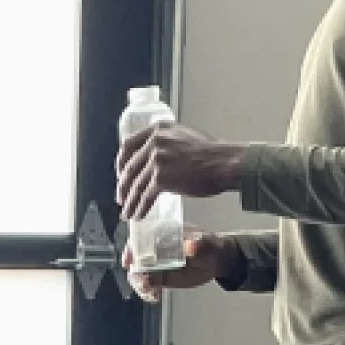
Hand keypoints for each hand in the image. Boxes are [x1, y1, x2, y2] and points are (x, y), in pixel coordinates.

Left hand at [116, 124, 243, 219]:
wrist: (223, 163)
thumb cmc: (210, 154)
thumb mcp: (183, 137)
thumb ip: (165, 143)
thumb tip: (152, 159)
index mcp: (158, 129)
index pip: (128, 145)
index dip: (121, 163)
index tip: (120, 175)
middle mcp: (154, 142)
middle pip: (129, 168)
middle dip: (123, 187)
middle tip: (121, 199)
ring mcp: (156, 160)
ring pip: (136, 185)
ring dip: (130, 202)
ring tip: (127, 213)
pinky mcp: (161, 178)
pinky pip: (145, 196)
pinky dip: (140, 208)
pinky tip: (138, 215)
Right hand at [125, 230, 241, 302]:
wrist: (216, 261)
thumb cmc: (208, 245)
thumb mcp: (204, 242)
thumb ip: (197, 244)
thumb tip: (189, 246)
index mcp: (160, 233)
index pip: (139, 238)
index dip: (130, 249)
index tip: (128, 261)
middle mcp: (153, 249)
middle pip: (134, 259)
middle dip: (134, 272)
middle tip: (143, 283)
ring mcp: (154, 264)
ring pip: (138, 274)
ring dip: (139, 284)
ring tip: (151, 292)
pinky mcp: (158, 278)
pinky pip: (147, 285)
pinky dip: (147, 292)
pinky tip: (155, 297)